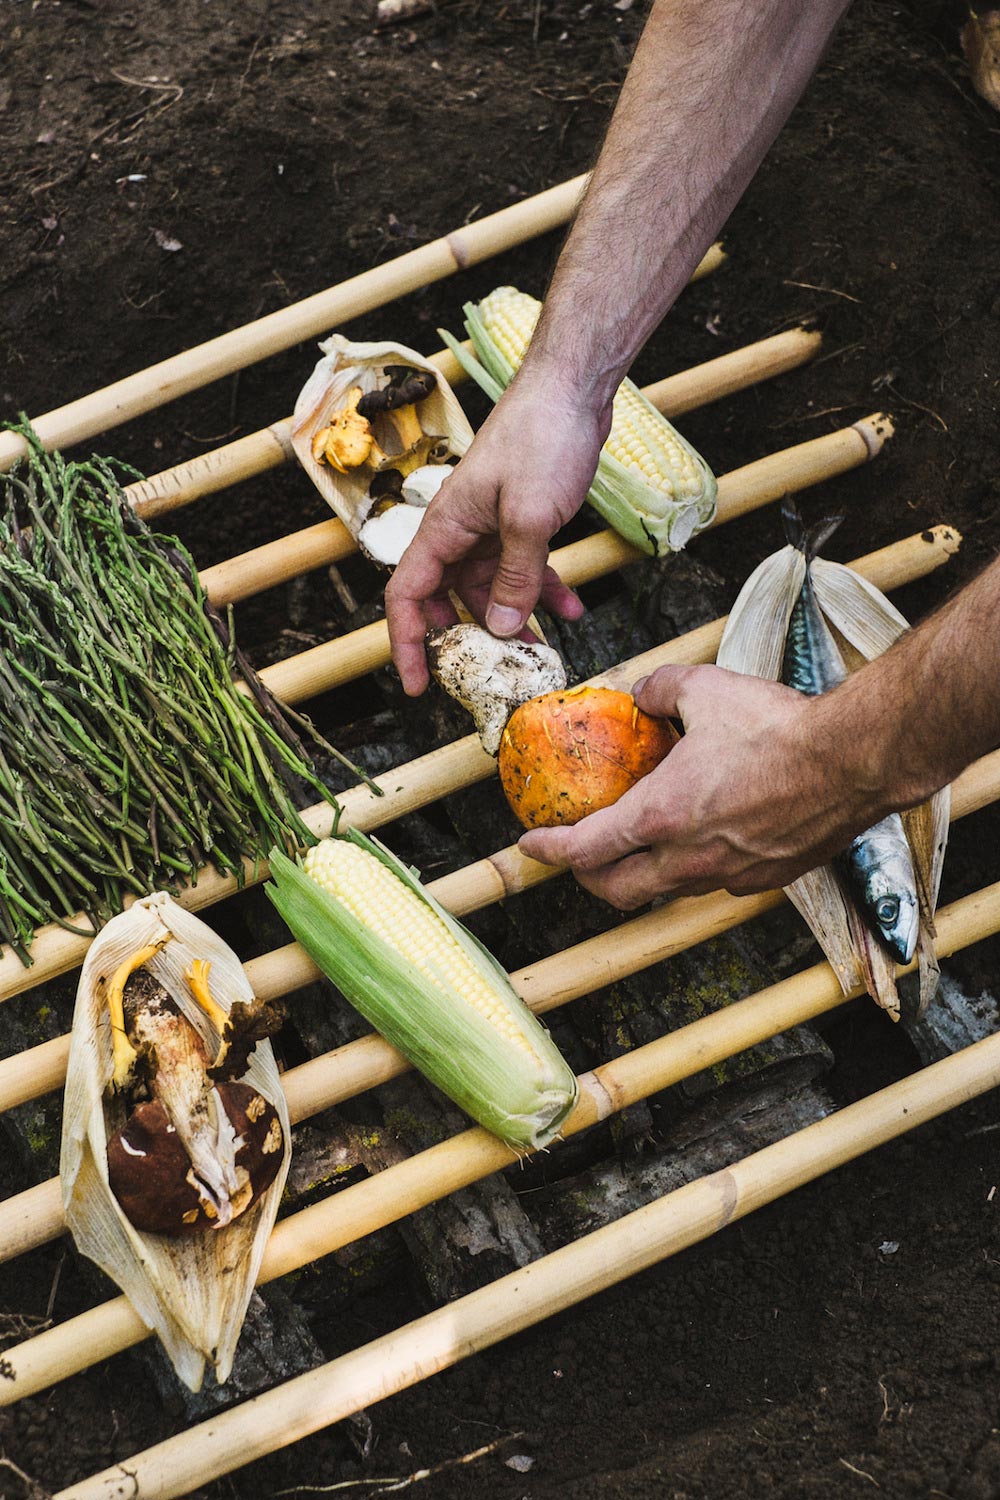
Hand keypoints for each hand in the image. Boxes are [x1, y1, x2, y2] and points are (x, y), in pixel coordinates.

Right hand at [385, 372, 609, 694]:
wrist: (572, 389)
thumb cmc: (542, 438)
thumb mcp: (529, 518)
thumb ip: (516, 577)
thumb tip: (502, 629)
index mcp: (444, 528)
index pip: (407, 597)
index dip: (408, 645)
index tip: (420, 687)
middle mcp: (460, 531)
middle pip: (448, 600)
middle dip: (469, 642)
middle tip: (490, 678)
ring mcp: (491, 525)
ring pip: (492, 589)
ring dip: (515, 622)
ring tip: (542, 656)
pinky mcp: (521, 519)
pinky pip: (524, 568)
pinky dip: (544, 591)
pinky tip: (571, 611)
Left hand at [518, 662, 882, 908]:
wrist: (854, 761)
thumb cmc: (780, 728)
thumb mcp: (705, 689)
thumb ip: (660, 689)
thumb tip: (641, 693)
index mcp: (662, 816)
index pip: (586, 848)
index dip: (549, 849)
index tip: (531, 844)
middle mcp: (689, 858)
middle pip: (617, 891)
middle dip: (587, 878)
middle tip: (578, 858)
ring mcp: (728, 875)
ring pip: (666, 892)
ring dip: (641, 876)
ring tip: (636, 851)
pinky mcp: (765, 878)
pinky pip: (713, 884)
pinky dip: (691, 869)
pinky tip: (701, 842)